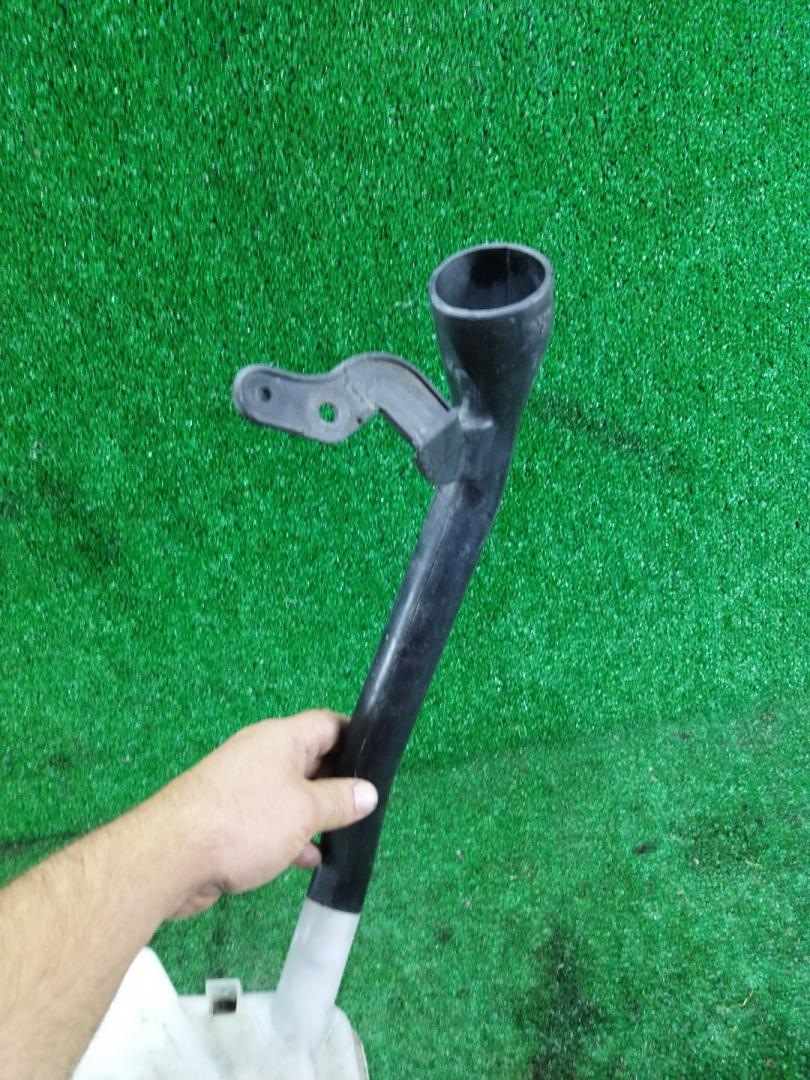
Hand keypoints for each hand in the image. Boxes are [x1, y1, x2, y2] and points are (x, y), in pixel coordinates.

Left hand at [151, 710, 377, 918]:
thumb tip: (368, 792)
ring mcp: (241, 786)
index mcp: (281, 738)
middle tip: (365, 807)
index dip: (357, 738)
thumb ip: (340, 800)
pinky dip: (290, 835)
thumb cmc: (243, 821)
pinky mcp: (228, 818)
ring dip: (314, 814)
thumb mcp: (305, 811)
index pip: (329, 724)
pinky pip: (269, 819)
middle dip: (338, 783)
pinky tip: (306, 858)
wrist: (171, 857)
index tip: (378, 761)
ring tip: (342, 837)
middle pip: (311, 759)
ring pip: (290, 794)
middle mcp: (260, 755)